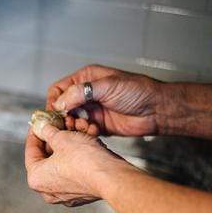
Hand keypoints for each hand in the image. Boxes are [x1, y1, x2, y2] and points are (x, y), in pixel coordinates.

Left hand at [24, 123, 131, 206]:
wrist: (111, 177)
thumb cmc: (85, 160)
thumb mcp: (62, 138)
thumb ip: (48, 131)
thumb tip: (41, 127)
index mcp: (36, 178)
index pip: (30, 151)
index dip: (35, 133)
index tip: (39, 124)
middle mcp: (47, 191)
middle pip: (46, 158)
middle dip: (53, 140)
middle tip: (56, 126)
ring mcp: (64, 195)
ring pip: (61, 165)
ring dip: (66, 147)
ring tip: (72, 132)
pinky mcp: (80, 194)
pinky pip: (73, 173)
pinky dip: (76, 159)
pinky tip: (82, 145)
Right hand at [46, 65, 162, 136]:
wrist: (157, 110)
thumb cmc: (137, 91)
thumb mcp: (107, 86)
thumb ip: (81, 92)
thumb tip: (59, 102)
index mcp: (86, 79)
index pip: (59, 89)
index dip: (54, 101)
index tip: (56, 112)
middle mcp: (86, 94)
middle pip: (62, 107)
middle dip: (63, 116)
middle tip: (69, 123)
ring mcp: (91, 110)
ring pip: (71, 121)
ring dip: (74, 126)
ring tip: (85, 126)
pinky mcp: (98, 125)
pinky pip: (82, 131)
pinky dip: (84, 133)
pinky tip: (94, 131)